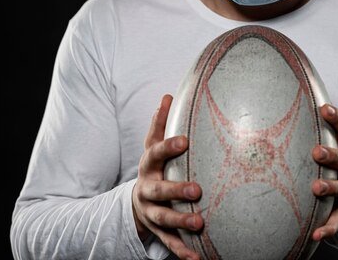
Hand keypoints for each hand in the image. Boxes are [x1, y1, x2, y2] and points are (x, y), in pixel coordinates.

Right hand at [132, 94, 202, 259]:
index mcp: (148, 166)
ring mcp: (151, 212)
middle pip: (159, 191)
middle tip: (197, 190)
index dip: (169, 146)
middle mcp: (147, 190)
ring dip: (181, 222)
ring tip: (200, 224)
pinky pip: (170, 242)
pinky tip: (198, 258)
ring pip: (164, 218)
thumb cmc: (154, 169)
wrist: (137, 203)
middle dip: (176, 191)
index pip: (156, 153)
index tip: (185, 141)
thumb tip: (168, 95)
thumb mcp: (152, 147)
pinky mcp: (158, 231)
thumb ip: (160, 124)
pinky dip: (183, 251)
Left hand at [311, 104, 337, 240]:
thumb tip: (280, 99)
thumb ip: (310, 128)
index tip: (324, 108)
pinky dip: (329, 227)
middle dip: (332, 155)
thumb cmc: (330, 161)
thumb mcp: (328, 143)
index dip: (337, 118)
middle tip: (316, 152)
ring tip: (316, 189)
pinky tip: (316, 234)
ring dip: (331, 188)